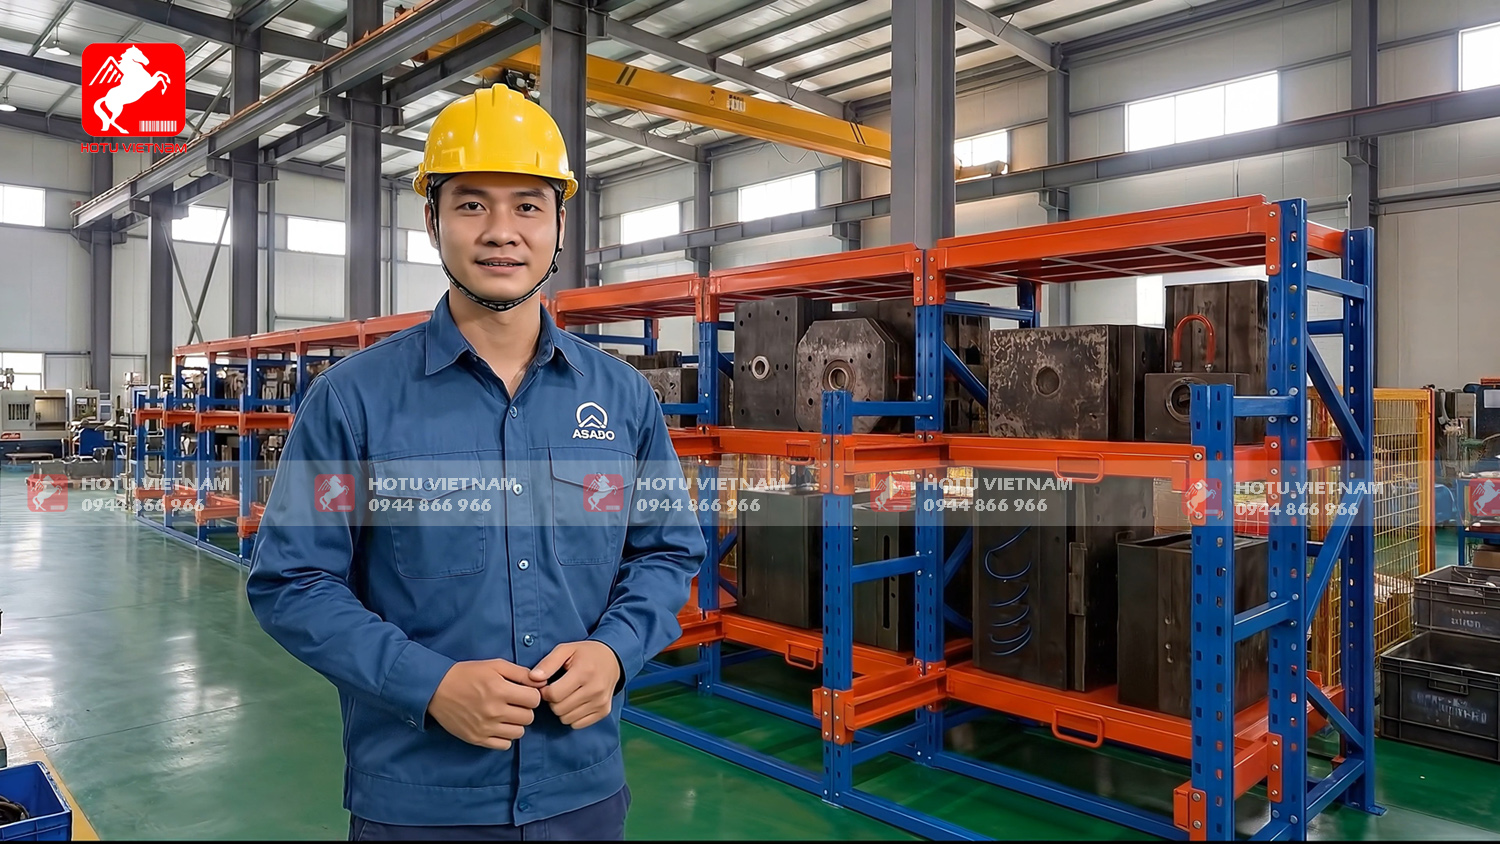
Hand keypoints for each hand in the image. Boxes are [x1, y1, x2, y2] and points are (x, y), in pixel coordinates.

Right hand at [428, 659, 545, 749]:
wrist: (436, 689)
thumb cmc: (467, 674)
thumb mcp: (494, 665)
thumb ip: (520, 672)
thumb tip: (540, 682)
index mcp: (499, 690)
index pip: (534, 700)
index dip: (532, 695)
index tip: (524, 692)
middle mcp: (494, 711)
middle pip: (529, 717)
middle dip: (525, 709)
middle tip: (514, 703)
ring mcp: (485, 727)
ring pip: (519, 732)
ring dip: (516, 723)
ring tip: (506, 714)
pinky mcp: (477, 738)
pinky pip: (504, 745)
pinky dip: (505, 737)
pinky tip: (498, 726)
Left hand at [528, 641, 621, 729]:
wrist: (612, 659)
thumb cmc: (586, 654)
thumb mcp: (566, 650)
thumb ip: (548, 663)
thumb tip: (533, 678)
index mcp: (584, 672)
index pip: (554, 694)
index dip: (545, 692)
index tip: (548, 685)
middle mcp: (595, 689)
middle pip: (559, 709)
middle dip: (553, 701)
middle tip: (557, 690)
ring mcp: (601, 702)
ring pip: (567, 719)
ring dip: (562, 710)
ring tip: (566, 696)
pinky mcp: (604, 711)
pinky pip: (578, 724)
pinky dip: (572, 716)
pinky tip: (575, 703)